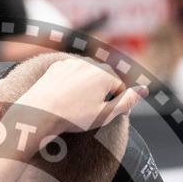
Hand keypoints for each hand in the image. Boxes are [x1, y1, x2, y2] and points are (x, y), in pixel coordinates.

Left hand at [14, 58, 144, 135]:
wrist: (37, 114)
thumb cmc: (72, 117)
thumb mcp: (105, 114)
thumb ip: (127, 102)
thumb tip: (144, 91)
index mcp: (104, 74)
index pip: (119, 89)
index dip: (121, 104)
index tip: (119, 116)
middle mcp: (89, 64)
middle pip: (103, 80)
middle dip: (105, 94)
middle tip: (100, 113)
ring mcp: (71, 64)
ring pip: (87, 77)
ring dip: (89, 89)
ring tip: (83, 108)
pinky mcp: (56, 68)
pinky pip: (71, 76)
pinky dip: (73, 85)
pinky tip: (68, 100)